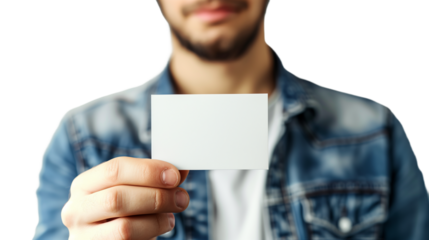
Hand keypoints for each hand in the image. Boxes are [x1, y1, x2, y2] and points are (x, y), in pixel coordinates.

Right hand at [61, 156, 189, 239]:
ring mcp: (84, 237)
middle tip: (181, 198)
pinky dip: (151, 236)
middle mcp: (76, 211)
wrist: (109, 238)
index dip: (148, 171)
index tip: (174, 175)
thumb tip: (181, 169)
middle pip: (117, 199)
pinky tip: (160, 229)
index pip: (114, 170)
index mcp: (83, 185)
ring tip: (171, 217)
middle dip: (156, 197)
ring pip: (124, 229)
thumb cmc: (122, 210)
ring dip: (156, 221)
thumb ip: (153, 178)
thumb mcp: (132, 189)